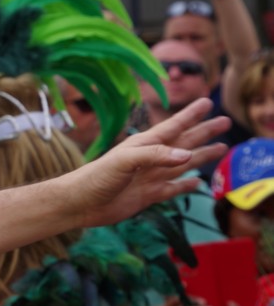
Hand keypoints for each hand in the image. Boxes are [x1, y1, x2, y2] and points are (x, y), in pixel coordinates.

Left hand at [64, 98, 226, 229]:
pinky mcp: (149, 195)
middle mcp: (151, 158)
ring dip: (202, 156)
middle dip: (204, 131)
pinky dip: (186, 186)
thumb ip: (155, 155)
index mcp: (144, 144)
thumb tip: (187, 156)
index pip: (174, 126)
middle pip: (185, 142)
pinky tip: (197, 182)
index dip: (191, 115)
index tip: (207, 101)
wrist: (79, 204)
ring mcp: (151, 177)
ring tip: (221, 148)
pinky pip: (173, 188)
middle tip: (226, 121)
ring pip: (184, 164)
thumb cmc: (96, 177)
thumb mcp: (124, 160)